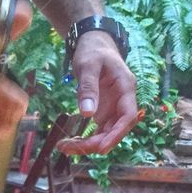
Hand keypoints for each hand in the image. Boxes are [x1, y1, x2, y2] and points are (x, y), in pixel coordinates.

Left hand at [58, 31, 138, 155]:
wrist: (93, 44)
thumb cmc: (93, 51)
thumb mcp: (88, 65)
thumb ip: (88, 88)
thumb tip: (87, 114)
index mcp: (125, 87)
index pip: (127, 116)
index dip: (116, 134)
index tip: (101, 148)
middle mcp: (122, 101)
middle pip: (115, 129)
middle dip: (96, 143)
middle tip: (71, 149)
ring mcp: (113, 107)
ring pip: (105, 133)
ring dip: (88, 144)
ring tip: (64, 147)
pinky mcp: (104, 111)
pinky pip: (97, 130)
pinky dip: (84, 138)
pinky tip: (69, 142)